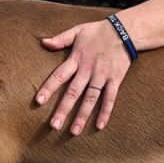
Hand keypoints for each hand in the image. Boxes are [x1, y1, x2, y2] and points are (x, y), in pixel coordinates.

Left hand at [37, 19, 131, 134]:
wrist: (125, 30)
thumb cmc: (98, 31)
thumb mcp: (77, 31)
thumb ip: (60, 39)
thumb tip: (43, 42)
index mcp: (77, 59)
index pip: (59, 75)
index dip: (49, 88)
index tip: (38, 101)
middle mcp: (88, 70)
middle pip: (73, 92)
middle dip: (63, 109)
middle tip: (53, 126)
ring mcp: (102, 76)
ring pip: (91, 98)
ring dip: (82, 115)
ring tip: (73, 132)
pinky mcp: (115, 79)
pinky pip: (110, 98)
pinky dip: (106, 112)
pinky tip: (100, 126)